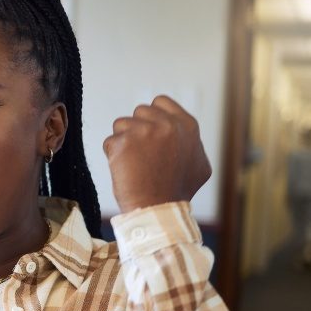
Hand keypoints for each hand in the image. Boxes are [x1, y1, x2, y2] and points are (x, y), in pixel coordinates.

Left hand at [102, 95, 210, 212]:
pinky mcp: (123, 142)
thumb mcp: (199, 164)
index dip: (152, 115)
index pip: (161, 101)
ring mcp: (144, 131)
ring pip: (122, 124)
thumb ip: (190, 142)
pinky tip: (126, 170)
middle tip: (143, 154)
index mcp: (187, 125)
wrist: (158, 209)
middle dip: (138, 129)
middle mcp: (167, 124)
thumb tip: (180, 132)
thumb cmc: (177, 191)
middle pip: (140, 111)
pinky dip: (113, 156)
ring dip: (124, 141)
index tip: (151, 131)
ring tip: (135, 163)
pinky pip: (110, 142)